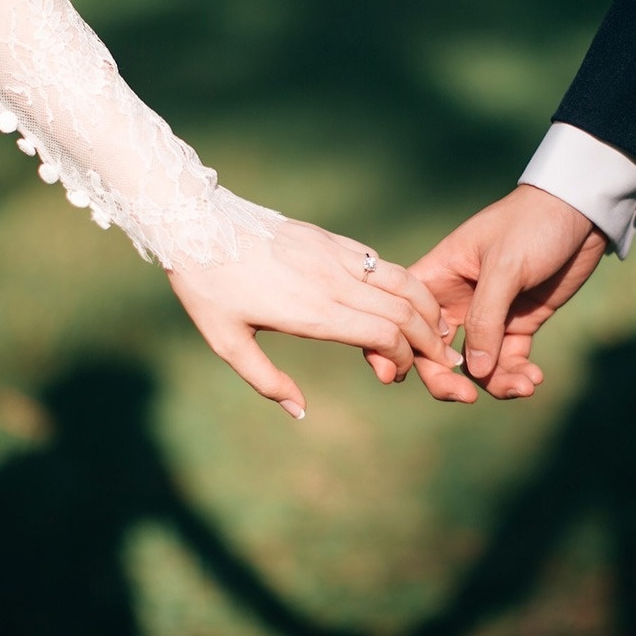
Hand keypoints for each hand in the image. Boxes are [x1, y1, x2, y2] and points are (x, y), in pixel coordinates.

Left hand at [167, 220, 462, 418]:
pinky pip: (379, 261)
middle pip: (404, 310)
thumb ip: (266, 381)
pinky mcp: (330, 239)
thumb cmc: (208, 287)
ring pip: (402, 280)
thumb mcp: (227, 343)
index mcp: (312, 312)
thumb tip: (300, 412)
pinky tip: (407, 298)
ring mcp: (335, 255)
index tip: (394, 374)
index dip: (403, 358)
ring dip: (427, 307)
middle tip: (438, 360)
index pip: (384, 334)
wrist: (196, 223)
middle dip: (429, 339)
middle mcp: (332, 281)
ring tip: (438, 329)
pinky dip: (404, 282)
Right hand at [408, 185, 606, 401]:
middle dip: (447, 380)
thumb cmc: (532, 224)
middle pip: (435, 352)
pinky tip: (534, 379)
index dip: (398, 348)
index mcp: (437, 277)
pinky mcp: (518, 323)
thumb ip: (486, 319)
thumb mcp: (505, 266)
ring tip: (523, 386)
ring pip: (475, 364)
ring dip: (494, 382)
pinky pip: (508, 360)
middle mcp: (456, 300)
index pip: (405, 318)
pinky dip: (517, 374)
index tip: (403, 376)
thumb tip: (473, 372)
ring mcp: (488, 315)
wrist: (581, 212)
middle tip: (467, 398)